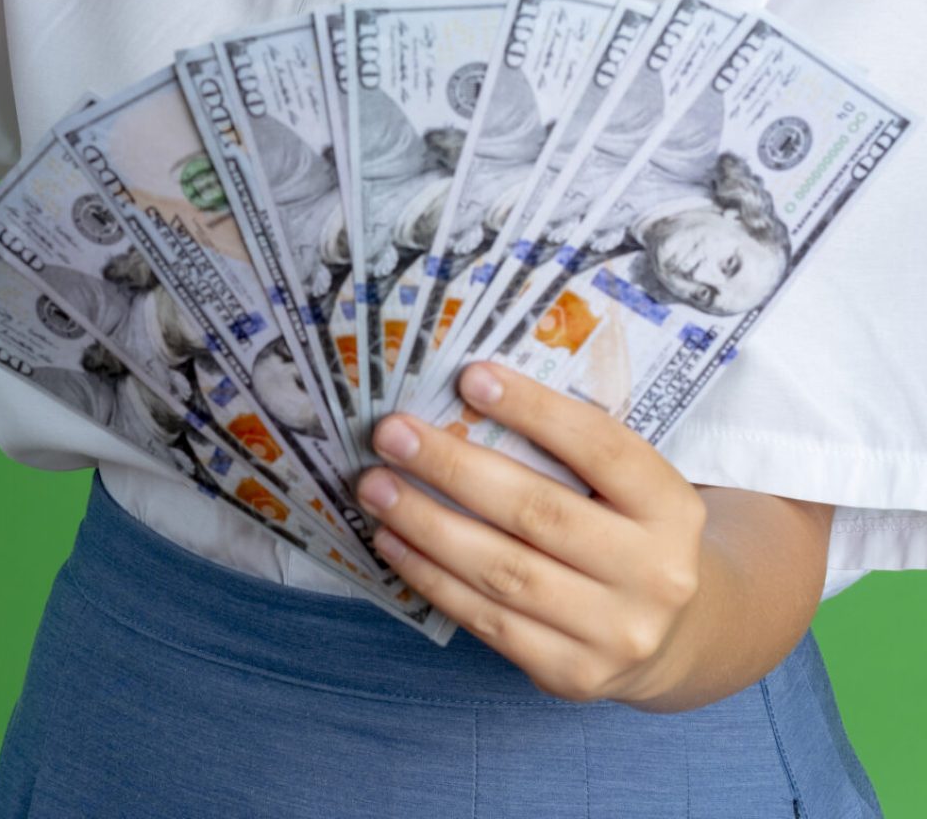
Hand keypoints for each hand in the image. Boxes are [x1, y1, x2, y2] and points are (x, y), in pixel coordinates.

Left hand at [355, 360, 706, 704]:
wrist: (676, 634)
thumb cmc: (629, 531)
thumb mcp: (630, 485)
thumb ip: (572, 448)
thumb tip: (468, 395)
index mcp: (670, 506)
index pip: (600, 447)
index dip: (534, 409)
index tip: (469, 377)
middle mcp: (654, 572)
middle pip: (537, 512)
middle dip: (453, 468)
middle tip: (392, 434)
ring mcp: (615, 631)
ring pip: (503, 571)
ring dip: (426, 524)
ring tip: (376, 487)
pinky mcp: (573, 674)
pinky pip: (489, 620)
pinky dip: (433, 578)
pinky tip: (395, 542)